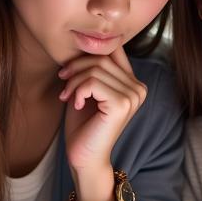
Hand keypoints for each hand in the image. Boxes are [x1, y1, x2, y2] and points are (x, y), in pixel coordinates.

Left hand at [60, 46, 146, 175]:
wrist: (85, 158)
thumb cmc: (84, 126)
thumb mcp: (88, 90)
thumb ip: (93, 69)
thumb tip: (84, 42)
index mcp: (133, 83)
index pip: (113, 50)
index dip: (87, 54)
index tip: (68, 70)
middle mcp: (138, 88)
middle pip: (101, 58)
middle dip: (76, 68)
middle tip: (63, 84)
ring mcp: (132, 96)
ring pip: (95, 69)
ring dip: (74, 81)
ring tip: (67, 96)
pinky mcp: (121, 104)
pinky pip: (93, 82)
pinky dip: (77, 91)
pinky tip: (75, 104)